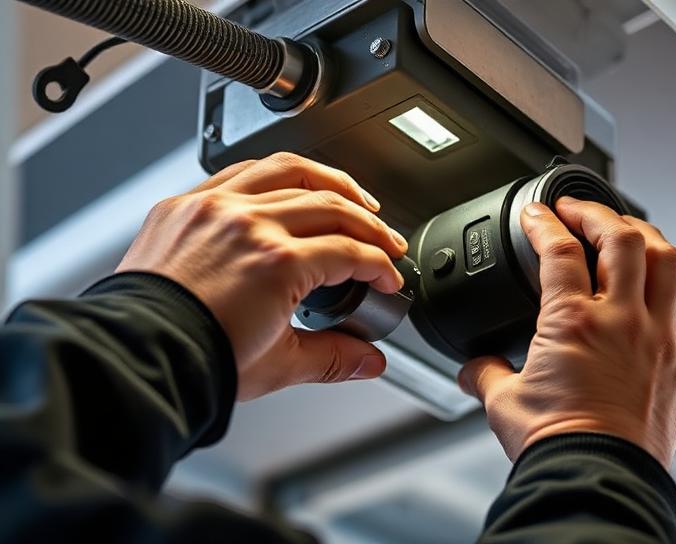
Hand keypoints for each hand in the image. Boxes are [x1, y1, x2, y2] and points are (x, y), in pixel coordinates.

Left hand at [117, 153, 407, 399]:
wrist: (134, 358)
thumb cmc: (193, 361)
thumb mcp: (277, 365)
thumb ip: (333, 358)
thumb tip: (368, 360)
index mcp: (276, 265)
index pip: (350, 253)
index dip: (380, 266)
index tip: (388, 277)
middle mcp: (248, 225)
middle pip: (332, 207)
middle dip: (371, 226)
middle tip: (385, 242)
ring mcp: (215, 208)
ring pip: (291, 172)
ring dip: (332, 182)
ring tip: (354, 198)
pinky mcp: (187, 204)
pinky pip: (243, 170)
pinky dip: (277, 173)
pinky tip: (291, 183)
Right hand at [458, 196, 675, 466]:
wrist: (597, 477)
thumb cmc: (555, 442)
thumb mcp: (504, 401)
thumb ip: (484, 373)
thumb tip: (471, 367)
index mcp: (572, 324)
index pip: (558, 251)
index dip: (543, 222)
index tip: (535, 213)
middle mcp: (621, 321)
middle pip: (620, 239)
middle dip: (596, 213)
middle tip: (577, 210)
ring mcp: (658, 338)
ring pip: (666, 261)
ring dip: (644, 235)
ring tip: (625, 229)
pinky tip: (667, 275)